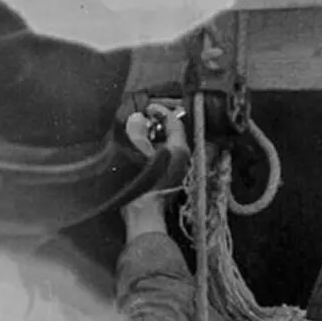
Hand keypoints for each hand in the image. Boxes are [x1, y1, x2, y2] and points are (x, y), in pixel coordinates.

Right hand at [122, 102, 189, 235]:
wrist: (144, 212)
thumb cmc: (142, 182)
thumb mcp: (138, 152)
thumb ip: (140, 132)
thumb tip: (139, 120)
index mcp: (179, 148)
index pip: (174, 121)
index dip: (161, 111)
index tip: (147, 108)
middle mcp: (183, 156)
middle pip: (173, 132)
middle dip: (158, 123)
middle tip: (142, 117)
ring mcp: (178, 168)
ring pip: (169, 144)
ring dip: (155, 135)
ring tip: (138, 130)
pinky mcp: (170, 176)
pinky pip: (165, 155)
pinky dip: (154, 147)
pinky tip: (140, 148)